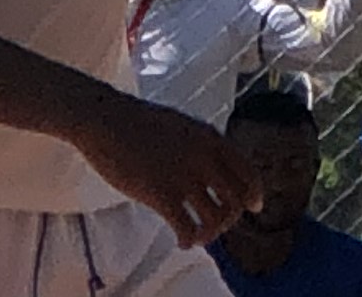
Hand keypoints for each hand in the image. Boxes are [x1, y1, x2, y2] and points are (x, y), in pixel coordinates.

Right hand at [75, 89, 263, 245]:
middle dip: (229, 219)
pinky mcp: (161, 194)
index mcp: (209, 137)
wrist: (105, 119)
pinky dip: (189, 240)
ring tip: (197, 237)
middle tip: (214, 226)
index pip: (247, 171)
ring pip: (215, 219)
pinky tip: (182, 242)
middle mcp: (203, 157)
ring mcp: (183, 176)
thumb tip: (210, 168)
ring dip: (209, 234)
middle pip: (235, 201)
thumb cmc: (138, 123)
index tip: (255, 208)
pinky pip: (187, 228)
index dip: (255, 193)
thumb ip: (199, 145)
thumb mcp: (181, 126)